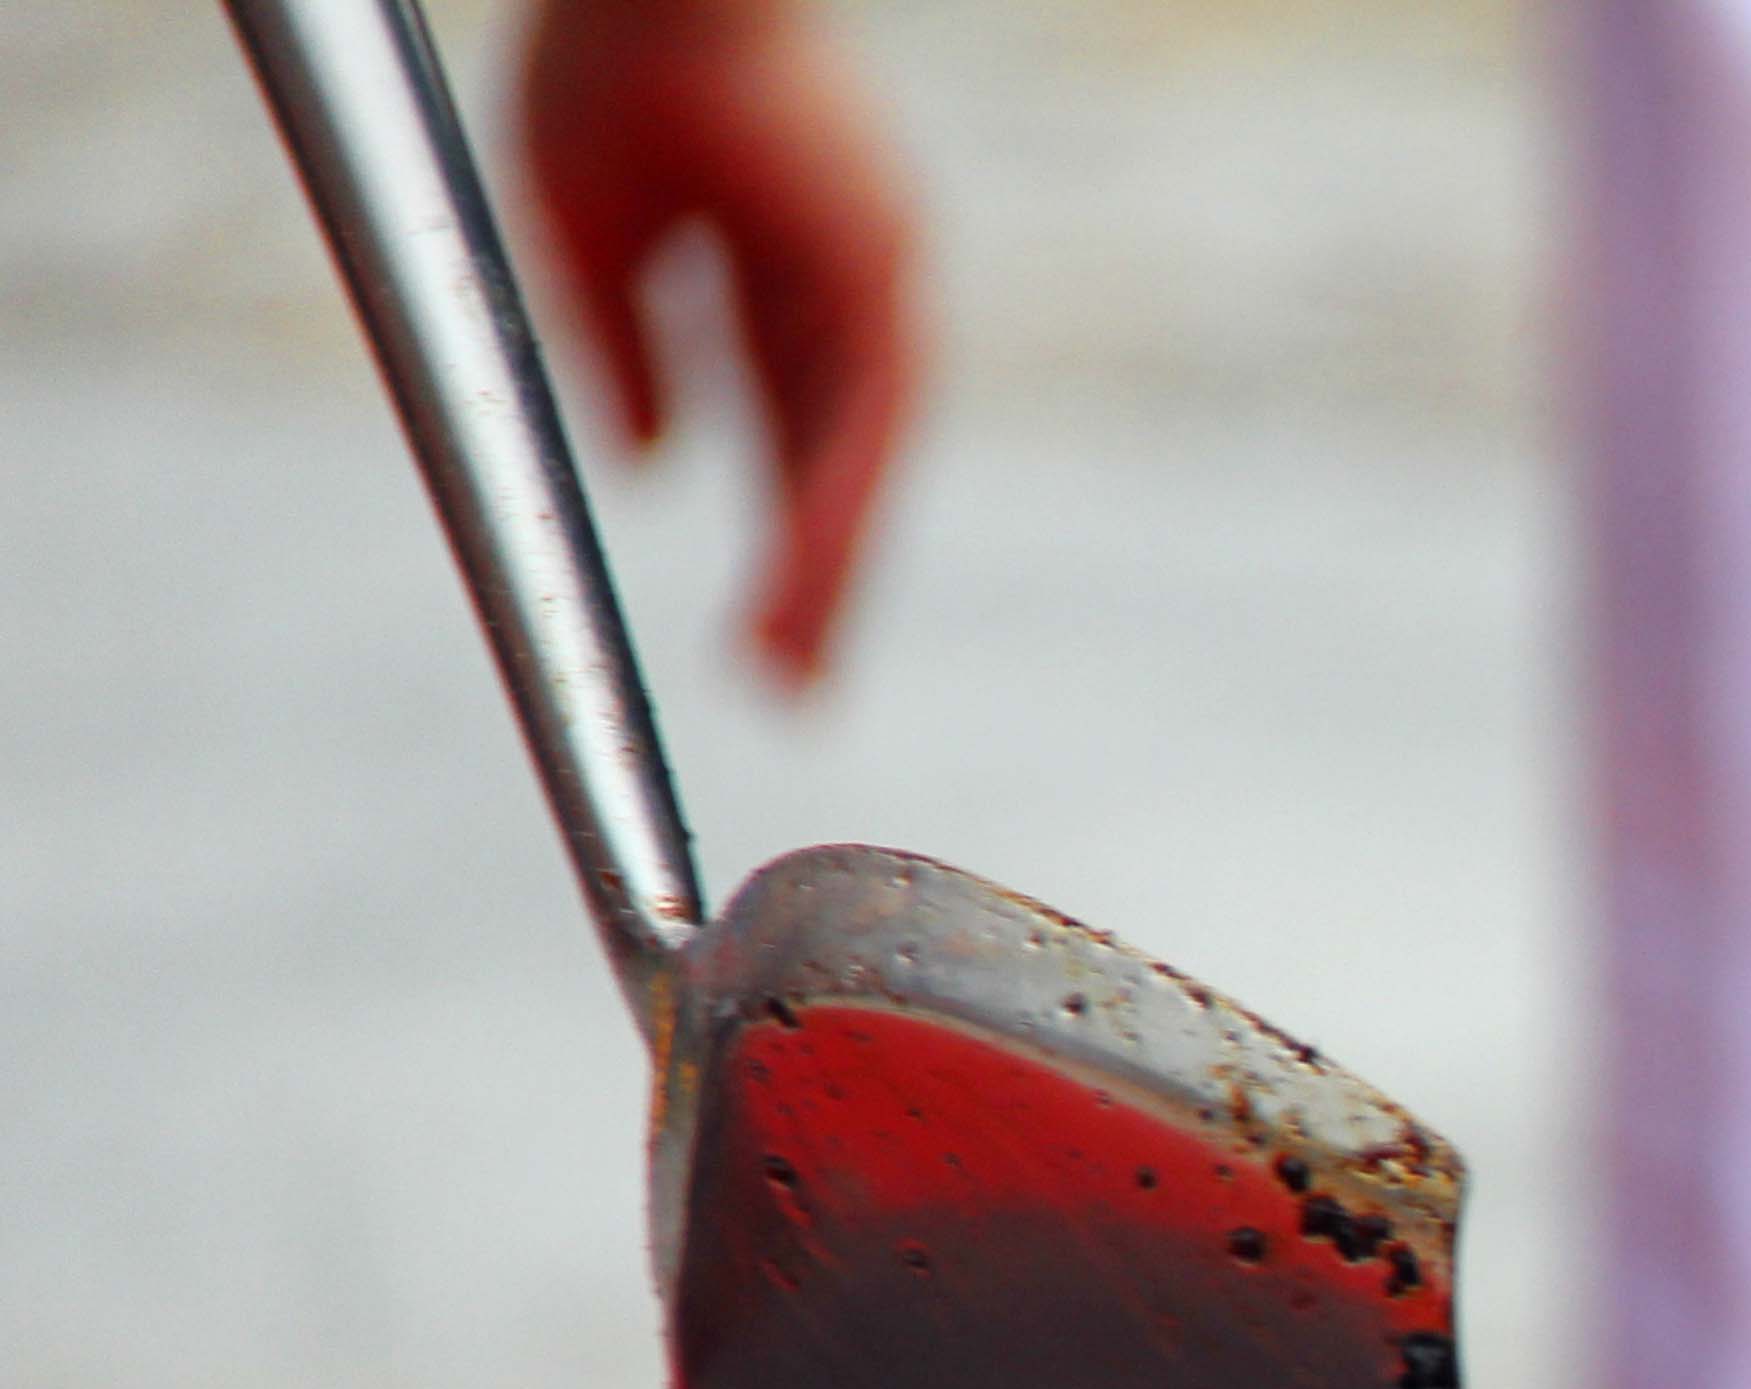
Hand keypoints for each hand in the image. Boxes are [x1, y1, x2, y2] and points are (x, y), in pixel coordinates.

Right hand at [514, 0, 917, 684]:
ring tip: (790, 674)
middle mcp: (844, 286)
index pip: (788, 428)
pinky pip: (870, 422)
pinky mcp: (879, 273)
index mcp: (782, 273)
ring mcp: (875, 278)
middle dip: (812, 577)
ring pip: (861, 462)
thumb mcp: (590, 228)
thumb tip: (647, 464)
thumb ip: (624, 345)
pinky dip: (838, 509)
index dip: (775, 525)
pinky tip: (807, 585)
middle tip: (787, 684)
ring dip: (827, 572)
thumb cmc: (613, 55)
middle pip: (834, 463)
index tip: (752, 623)